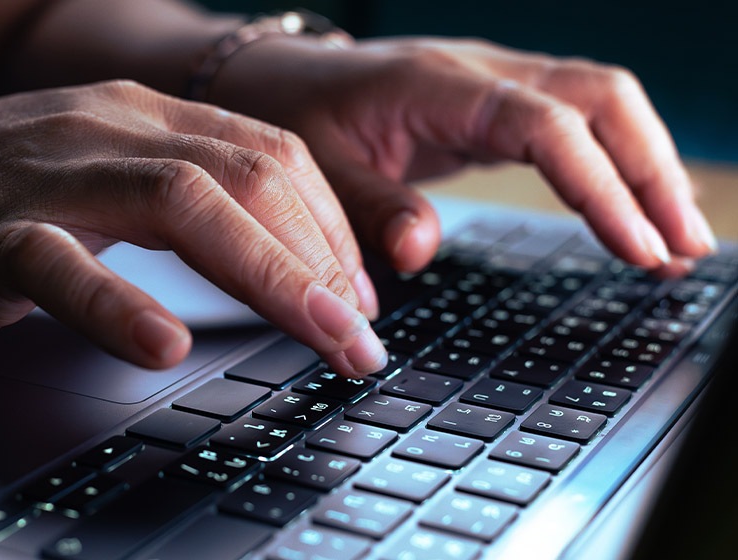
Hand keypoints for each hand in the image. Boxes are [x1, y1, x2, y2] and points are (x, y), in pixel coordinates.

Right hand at [0, 80, 385, 376]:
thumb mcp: (107, 177)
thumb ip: (188, 203)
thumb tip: (281, 257)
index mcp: (145, 115)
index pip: (272, 155)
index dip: (332, 228)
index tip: (360, 296)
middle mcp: (108, 128)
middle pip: (249, 179)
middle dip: (324, 262)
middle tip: (363, 337)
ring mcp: (47, 174)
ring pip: (180, 206)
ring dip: (269, 278)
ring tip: (321, 339)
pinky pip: (59, 265)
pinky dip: (118, 306)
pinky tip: (164, 346)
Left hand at [208, 36, 717, 272]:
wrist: (287, 77)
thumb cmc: (299, 114)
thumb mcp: (317, 167)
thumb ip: (368, 208)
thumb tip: (421, 252)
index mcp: (437, 85)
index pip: (543, 125)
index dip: (598, 185)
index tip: (636, 247)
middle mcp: (481, 72)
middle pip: (600, 99)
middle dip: (650, 173)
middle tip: (680, 250)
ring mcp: (496, 82)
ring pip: (602, 102)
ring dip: (648, 165)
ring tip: (678, 238)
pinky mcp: (499, 104)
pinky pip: (578, 119)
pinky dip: (617, 160)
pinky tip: (634, 204)